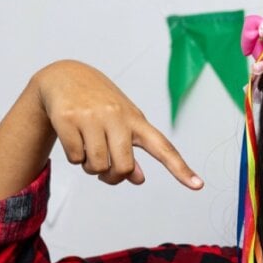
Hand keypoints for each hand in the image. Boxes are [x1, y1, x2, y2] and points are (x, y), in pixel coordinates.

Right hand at [34, 60, 202, 188]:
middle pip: (124, 167)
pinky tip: (74, 140)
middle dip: (113, 177)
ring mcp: (92, 117)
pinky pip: (75, 158)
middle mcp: (117, 117)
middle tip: (105, 171)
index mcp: (136, 120)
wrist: (65, 76)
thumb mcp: (122, 122)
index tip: (198, 185)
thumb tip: (139, 179)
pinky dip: (75, 158)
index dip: (180, 168)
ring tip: (88, 150)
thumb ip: (132, 150)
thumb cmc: (99, 102)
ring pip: (97, 166)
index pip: (163, 147)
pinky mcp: (67, 119)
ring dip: (91, 168)